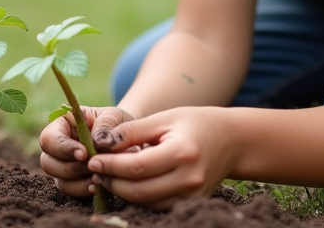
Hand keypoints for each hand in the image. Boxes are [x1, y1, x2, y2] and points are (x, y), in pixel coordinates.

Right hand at [38, 106, 132, 199]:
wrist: (126, 139)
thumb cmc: (116, 122)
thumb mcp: (113, 116)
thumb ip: (105, 125)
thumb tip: (97, 143)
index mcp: (62, 125)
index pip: (49, 138)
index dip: (63, 148)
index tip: (84, 154)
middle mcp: (57, 147)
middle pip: (47, 163)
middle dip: (71, 168)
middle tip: (93, 166)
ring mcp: (63, 166)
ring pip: (59, 180)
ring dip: (79, 181)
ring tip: (99, 177)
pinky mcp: (73, 182)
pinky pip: (72, 191)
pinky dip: (84, 190)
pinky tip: (99, 186)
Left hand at [86, 106, 233, 209]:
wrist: (231, 141)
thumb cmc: (195, 123)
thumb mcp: (165, 118)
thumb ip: (133, 131)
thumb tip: (101, 142)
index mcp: (183, 153)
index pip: (137, 167)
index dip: (111, 165)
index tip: (92, 159)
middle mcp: (189, 179)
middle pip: (139, 190)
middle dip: (111, 181)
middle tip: (95, 169)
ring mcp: (191, 195)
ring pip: (145, 203)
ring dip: (121, 192)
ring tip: (107, 176)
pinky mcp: (190, 203)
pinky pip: (156, 206)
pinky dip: (138, 197)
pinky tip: (127, 183)